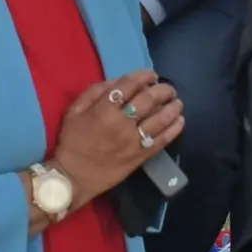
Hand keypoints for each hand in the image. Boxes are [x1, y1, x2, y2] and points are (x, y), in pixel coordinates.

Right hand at [52, 70, 181, 208]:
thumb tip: (118, 81)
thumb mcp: (74, 111)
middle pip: (149, 100)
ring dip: (172, 108)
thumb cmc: (72, 141)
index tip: (151, 75)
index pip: (130, 85)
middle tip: (168, 88)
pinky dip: (174, 129)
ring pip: (160, 119)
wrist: (74, 176)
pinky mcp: (141, 156)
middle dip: (162, 90)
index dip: (144, 76)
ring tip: (177, 102)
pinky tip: (180, 121)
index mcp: (104, 110)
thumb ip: (95, 92)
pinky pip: (162, 140)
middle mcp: (122, 123)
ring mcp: (133, 141)